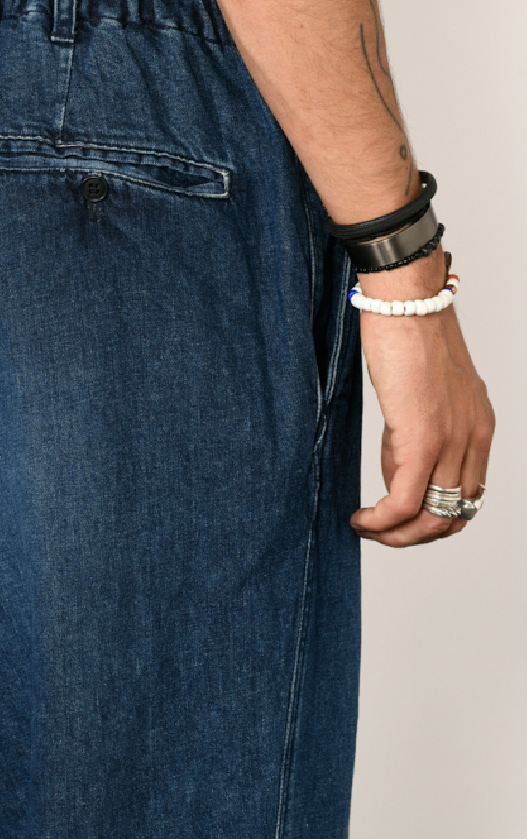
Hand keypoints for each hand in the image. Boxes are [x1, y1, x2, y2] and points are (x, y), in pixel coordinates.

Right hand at [349, 249, 494, 546]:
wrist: (407, 302)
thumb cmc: (409, 333)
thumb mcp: (425, 391)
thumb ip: (418, 430)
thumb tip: (396, 467)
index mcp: (479, 427)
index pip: (469, 496)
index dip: (434, 516)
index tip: (400, 516)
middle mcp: (473, 439)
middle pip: (454, 516)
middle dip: (415, 535)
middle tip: (381, 532)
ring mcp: (451, 441)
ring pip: (431, 517)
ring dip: (396, 535)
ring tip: (367, 528)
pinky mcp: (422, 440)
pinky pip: (404, 503)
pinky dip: (380, 522)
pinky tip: (360, 519)